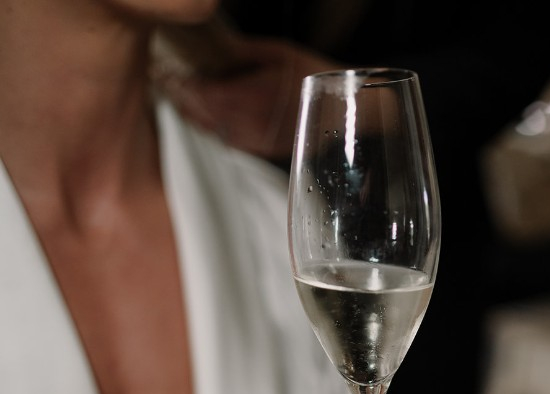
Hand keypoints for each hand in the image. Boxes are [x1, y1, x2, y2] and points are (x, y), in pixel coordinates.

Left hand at [159, 31, 338, 160]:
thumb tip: (213, 49)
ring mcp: (255, 140)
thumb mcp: (277, 52)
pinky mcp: (260, 150)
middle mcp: (250, 123)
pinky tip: (207, 117)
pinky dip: (213, 128)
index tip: (169, 75)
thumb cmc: (312, 76)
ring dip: (196, 116)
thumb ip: (242, 53)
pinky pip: (227, 140)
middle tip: (168, 86)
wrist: (341, 113)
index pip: (206, 95)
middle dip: (185, 100)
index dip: (185, 86)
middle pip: (204, 114)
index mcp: (253, 96)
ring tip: (182, 101)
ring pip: (213, 130)